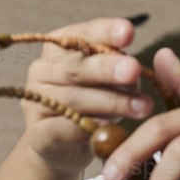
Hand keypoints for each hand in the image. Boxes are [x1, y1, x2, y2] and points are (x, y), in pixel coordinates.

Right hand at [21, 16, 154, 175]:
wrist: (61, 147)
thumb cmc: (90, 107)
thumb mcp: (107, 83)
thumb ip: (119, 72)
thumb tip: (136, 72)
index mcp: (59, 49)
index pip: (82, 34)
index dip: (105, 32)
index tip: (128, 32)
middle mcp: (42, 71)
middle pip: (76, 67)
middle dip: (108, 68)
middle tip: (134, 69)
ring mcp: (36, 102)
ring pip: (74, 98)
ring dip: (111, 102)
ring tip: (142, 106)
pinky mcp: (38, 133)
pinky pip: (63, 128)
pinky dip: (87, 127)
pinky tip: (108, 127)